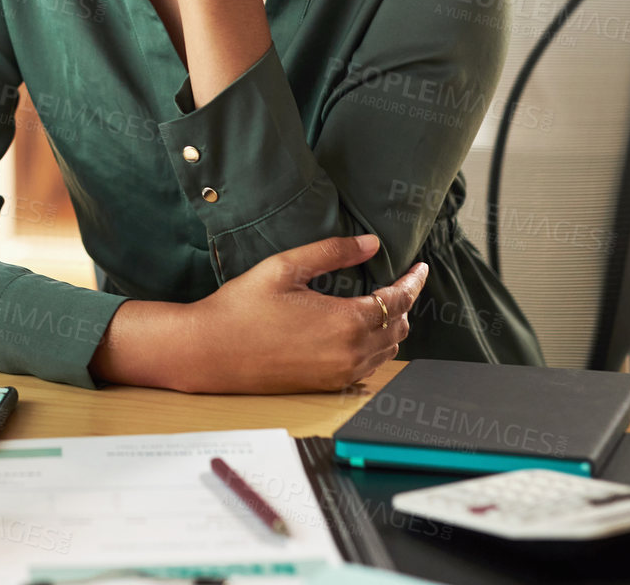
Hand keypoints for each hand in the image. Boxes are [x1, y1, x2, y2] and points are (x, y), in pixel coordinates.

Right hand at [177, 234, 426, 393]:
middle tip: (399, 282)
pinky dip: (375, 347)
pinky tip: (359, 332)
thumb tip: (371, 244)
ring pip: (387, 351)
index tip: (419, 268)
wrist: (210, 351)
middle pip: (399, 327)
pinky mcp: (326, 385)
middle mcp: (350, 352)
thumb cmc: (242, 306)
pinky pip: (367, 367)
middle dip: (403, 303)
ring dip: (391, 327)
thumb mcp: (286, 267)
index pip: (398, 300)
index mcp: (346, 321)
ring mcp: (340, 373)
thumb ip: (333, 252)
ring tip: (382, 305)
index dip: (413, 282)